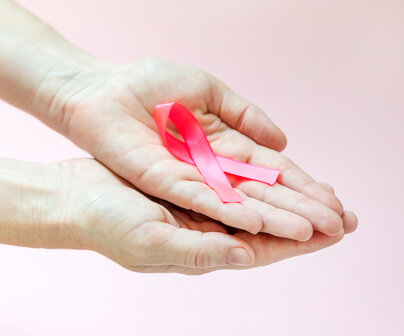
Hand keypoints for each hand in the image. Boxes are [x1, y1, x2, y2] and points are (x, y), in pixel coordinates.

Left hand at [33, 58, 351, 240]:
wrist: (101, 89)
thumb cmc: (149, 84)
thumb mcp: (207, 90)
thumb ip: (245, 114)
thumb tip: (284, 141)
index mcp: (222, 144)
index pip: (270, 170)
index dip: (302, 185)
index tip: (333, 202)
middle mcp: (209, 167)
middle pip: (260, 192)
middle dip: (297, 208)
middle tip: (337, 226)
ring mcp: (187, 176)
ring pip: (236, 202)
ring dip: (272, 218)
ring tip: (308, 234)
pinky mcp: (162, 180)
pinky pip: (199, 198)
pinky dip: (227, 211)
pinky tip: (255, 223)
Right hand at [43, 158, 356, 273]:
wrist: (74, 198)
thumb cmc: (105, 225)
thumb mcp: (149, 241)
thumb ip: (198, 251)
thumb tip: (247, 252)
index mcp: (202, 251)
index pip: (262, 249)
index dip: (300, 241)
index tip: (336, 230)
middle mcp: (206, 230)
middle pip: (266, 227)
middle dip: (304, 220)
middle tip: (344, 211)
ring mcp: (198, 207)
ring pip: (253, 203)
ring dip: (286, 198)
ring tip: (320, 190)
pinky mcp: (189, 183)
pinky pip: (232, 181)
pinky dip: (256, 176)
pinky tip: (274, 165)